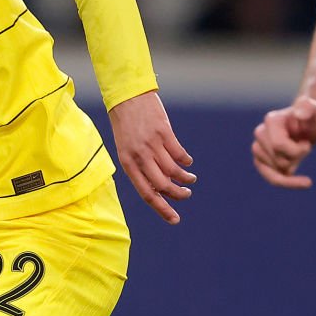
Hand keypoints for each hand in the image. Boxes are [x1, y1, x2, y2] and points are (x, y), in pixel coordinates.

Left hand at [110, 91, 194, 224]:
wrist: (126, 96)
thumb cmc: (125, 125)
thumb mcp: (126, 148)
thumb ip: (139, 167)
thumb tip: (158, 187)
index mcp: (128, 164)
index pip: (147, 193)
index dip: (162, 208)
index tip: (175, 219)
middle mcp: (139, 157)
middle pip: (163, 185)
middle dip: (178, 194)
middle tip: (186, 194)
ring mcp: (152, 145)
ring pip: (173, 171)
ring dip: (185, 178)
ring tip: (191, 179)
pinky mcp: (164, 132)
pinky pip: (179, 154)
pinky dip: (185, 161)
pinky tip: (188, 163)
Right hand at [252, 95, 315, 188]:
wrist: (306, 127)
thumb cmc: (311, 119)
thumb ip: (309, 108)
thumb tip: (300, 114)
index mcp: (271, 120)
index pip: (279, 146)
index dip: (298, 150)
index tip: (308, 143)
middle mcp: (260, 133)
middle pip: (279, 160)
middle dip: (296, 158)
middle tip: (303, 145)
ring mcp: (257, 147)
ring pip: (277, 171)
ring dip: (293, 166)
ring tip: (296, 152)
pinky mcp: (260, 160)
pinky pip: (271, 178)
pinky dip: (288, 182)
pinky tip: (302, 181)